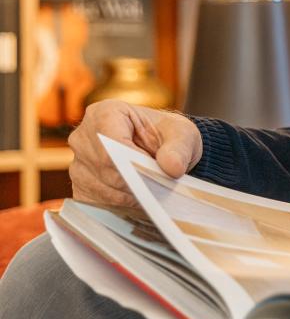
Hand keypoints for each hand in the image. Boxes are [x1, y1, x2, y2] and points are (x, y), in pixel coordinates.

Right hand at [67, 101, 201, 207]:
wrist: (161, 150)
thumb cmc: (169, 136)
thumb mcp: (183, 135)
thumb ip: (179, 149)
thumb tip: (172, 168)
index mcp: (104, 113)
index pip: (110, 143)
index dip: (133, 162)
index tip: (156, 173)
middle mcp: (83, 137)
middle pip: (105, 168)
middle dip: (136, 181)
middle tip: (161, 186)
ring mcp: (78, 163)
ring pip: (101, 188)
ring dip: (131, 195)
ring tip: (154, 190)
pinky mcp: (79, 186)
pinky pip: (97, 203)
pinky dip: (121, 205)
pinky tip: (140, 199)